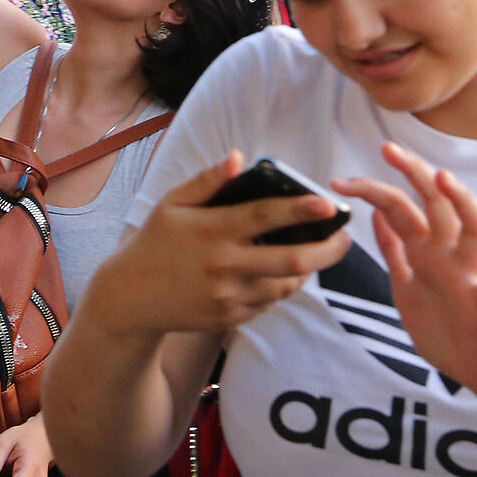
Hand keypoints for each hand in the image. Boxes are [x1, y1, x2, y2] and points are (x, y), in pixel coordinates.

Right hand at [88, 153, 352, 337]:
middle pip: (292, 260)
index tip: (329, 204)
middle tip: (345, 238)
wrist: (131, 296)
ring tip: (317, 254)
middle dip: (328, 250)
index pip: (264, 217)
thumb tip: (239, 158)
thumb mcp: (172, 204)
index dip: (300, 210)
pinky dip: (281, 287)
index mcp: (211, 230)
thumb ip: (207, 181)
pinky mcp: (231, 317)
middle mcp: (224, 265)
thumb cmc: (155, 242)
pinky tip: (282, 274)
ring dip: (309, 270)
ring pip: (287, 285)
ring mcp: (229, 295)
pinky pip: (269, 302)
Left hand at [336, 142, 476, 404]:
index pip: (401, 207)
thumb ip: (395, 248)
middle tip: (389, 149)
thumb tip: (376, 213)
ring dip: (462, 205)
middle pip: (436, 205)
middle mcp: (450, 256)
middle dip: (415, 174)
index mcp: (427, 250)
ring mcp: (470, 279)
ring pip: (474, 234)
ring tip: (445, 180)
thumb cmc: (444, 323)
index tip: (341, 180)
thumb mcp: (407, 281)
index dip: (374, 189)